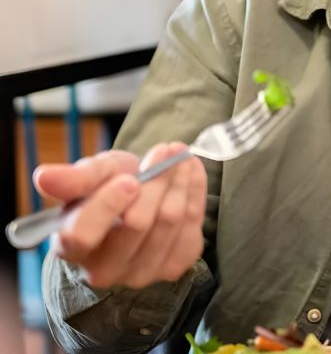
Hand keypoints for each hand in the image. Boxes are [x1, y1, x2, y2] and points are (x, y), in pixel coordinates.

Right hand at [33, 143, 206, 289]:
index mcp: (73, 247)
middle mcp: (105, 270)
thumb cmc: (109, 189)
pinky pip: (192, 226)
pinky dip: (195, 192)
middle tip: (165, 149)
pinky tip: (190, 173)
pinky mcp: (174, 267)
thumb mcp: (93, 176)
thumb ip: (74, 178)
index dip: (108, 205)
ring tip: (180, 156)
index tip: (129, 178)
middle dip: (156, 180)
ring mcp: (141, 273)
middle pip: (138, 223)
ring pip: (170, 221)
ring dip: (179, 181)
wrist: (139, 202)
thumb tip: (43, 177)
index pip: (83, 235)